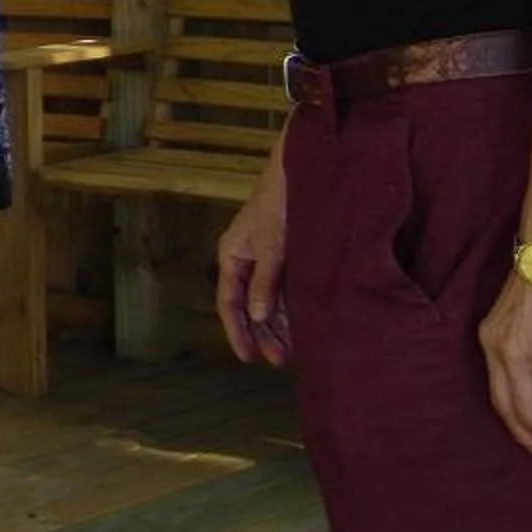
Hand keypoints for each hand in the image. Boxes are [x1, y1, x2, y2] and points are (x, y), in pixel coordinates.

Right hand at [214, 182, 290, 367]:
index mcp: (232, 255)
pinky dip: (290, 309)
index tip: (248, 357)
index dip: (237, 332)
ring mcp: (265, 259)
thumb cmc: (281, 202)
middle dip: (263, 334)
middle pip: (248, 306)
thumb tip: (256, 316)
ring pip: (266, 301)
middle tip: (280, 361)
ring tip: (294, 350)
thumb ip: (264, 282)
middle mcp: (245, 260)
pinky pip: (282, 290)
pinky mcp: (284, 256)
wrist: (302, 171)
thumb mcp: (273, 245)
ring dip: (278, 325)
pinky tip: (302, 326)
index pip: (228, 303)